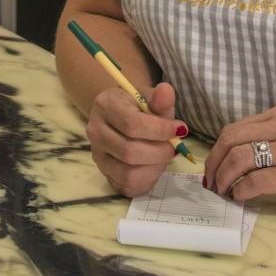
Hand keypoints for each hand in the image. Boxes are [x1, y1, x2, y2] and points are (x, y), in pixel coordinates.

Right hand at [85, 81, 187, 197]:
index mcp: (105, 105)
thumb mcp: (150, 98)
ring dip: (155, 166)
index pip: (132, 124)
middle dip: (160, 152)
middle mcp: (95, 131)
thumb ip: (160, 99)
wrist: (123, 117)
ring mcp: (97, 155)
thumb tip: (166, 91)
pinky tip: (154, 165)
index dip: (160, 130)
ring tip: (164, 155)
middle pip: (129, 151)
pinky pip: (128, 185)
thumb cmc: (140, 106)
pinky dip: (148, 178)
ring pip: (128, 172)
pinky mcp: (105, 173)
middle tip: (175, 147)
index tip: (180, 129)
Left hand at [203, 104, 275, 219]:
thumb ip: (263, 141)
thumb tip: (223, 159)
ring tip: (224, 192)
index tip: (210, 170)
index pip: (233, 129)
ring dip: (224, 179)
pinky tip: (241, 197)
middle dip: (214, 164)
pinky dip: (242, 191)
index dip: (215, 152)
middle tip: (211, 184)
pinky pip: (258, 180)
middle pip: (232, 140)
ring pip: (241, 159)